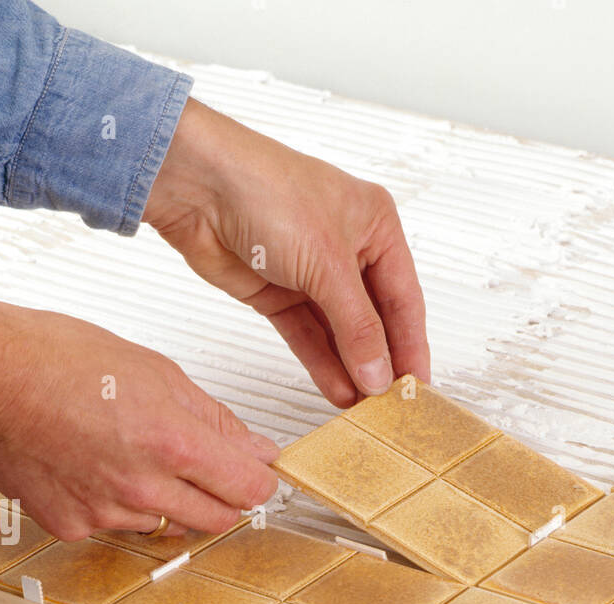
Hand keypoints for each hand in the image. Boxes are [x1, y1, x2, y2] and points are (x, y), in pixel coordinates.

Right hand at [0, 299, 278, 540]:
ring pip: (165, 523)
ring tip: (129, 451)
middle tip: (202, 465)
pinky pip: (116, 525)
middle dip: (220, 495)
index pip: (248, 490)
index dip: (259, 480)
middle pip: (216, 518)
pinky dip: (116, 503)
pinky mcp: (72, 526)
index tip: (256, 472)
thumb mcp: (153, 370)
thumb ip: (212, 418)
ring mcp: (106, 512)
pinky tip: (94, 465)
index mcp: (171, 442)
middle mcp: (142, 486)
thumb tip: (256, 448)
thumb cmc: (56, 358)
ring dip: (165, 498)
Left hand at [144, 98, 429, 407]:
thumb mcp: (328, 263)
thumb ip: (357, 326)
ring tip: (364, 407)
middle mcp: (347, 249)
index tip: (417, 386)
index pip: (404, 298)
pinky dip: (321, 363)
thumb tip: (379, 373)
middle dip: (381, 361)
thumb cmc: (266, 191)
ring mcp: (311, 274)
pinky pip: (307, 336)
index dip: (412, 345)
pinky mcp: (278, 294)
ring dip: (351, 369)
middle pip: (374, 319)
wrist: (196, 187)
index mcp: (374, 226)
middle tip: (392, 403)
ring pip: (340, 333)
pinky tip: (337, 389)